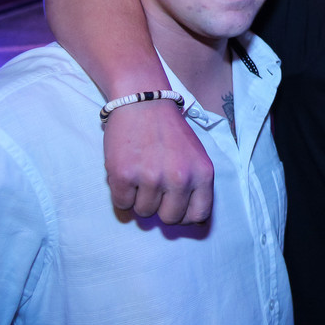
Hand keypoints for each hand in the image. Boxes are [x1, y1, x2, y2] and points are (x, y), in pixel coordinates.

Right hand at [103, 101, 213, 223]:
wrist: (143, 101)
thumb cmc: (171, 132)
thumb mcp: (197, 157)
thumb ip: (198, 186)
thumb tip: (196, 222)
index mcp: (202, 174)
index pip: (199, 216)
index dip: (185, 216)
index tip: (176, 206)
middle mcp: (179, 178)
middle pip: (169, 219)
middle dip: (160, 208)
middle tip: (155, 187)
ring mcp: (150, 177)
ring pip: (143, 212)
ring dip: (139, 198)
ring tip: (141, 173)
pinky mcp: (123, 175)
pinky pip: (122, 204)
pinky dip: (122, 194)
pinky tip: (127, 172)